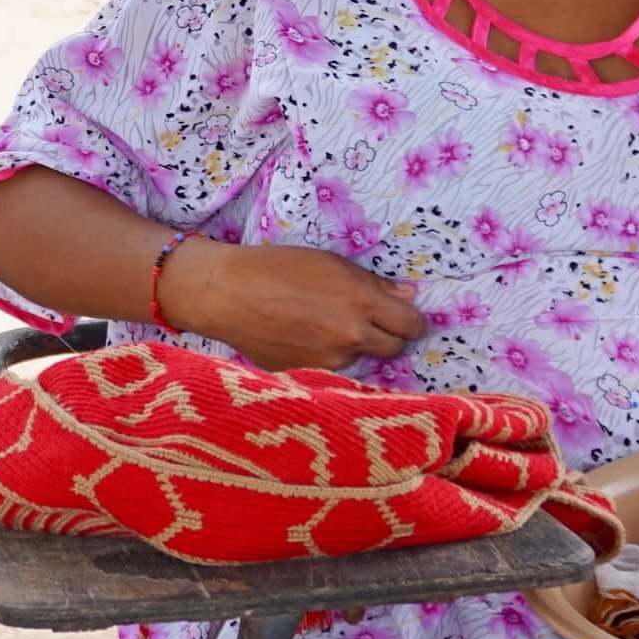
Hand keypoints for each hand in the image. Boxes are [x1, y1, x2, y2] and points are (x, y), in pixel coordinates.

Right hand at [160, 240, 427, 371]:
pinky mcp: (307, 376)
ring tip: (322, 324)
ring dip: (353, 346)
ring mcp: (329, 362)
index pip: (412, 326)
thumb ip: (373, 283)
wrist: (226, 294)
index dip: (411, 321)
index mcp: (361, 303)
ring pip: (360, 359)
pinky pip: (331, 369)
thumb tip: (408, 297)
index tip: (403, 317)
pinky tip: (302, 337)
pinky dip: (325, 355)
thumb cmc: (277, 268)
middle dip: (389, 336)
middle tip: (369, 322)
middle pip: (394, 349)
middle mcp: (351, 337)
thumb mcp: (330, 263)